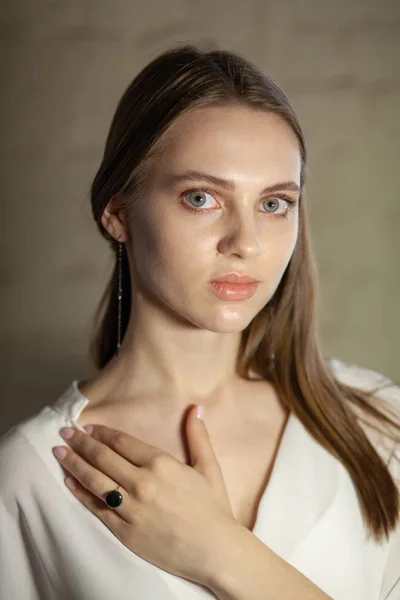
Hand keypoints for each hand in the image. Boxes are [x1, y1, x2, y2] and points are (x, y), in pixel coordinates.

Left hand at [52, 404, 235, 586]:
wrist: (215, 551)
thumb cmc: (214, 508)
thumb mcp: (209, 467)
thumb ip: (198, 436)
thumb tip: (195, 408)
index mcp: (161, 463)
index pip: (121, 442)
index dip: (102, 432)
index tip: (88, 426)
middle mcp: (142, 483)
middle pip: (103, 457)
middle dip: (81, 442)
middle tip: (64, 432)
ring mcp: (131, 508)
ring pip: (95, 480)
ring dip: (73, 463)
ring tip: (59, 451)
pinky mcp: (125, 532)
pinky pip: (97, 508)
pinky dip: (80, 493)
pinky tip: (69, 482)